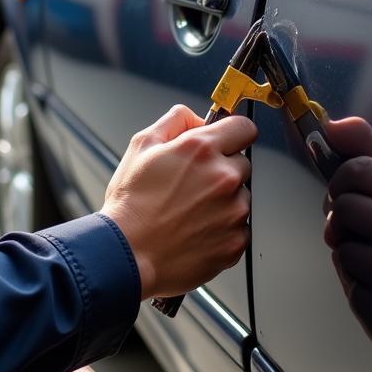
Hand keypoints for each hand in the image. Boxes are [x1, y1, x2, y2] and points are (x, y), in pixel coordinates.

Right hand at [100, 105, 255, 299]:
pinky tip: (196, 229)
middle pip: (243, 163)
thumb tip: (196, 118)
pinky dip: (224, 228)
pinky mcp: (235, 242)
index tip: (226, 140)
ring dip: (224, 200)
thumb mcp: (142, 145)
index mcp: (201, 149)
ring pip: (241, 197)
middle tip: (194, 183)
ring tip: (191, 211)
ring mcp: (233, 212)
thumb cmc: (131, 204)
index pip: (244, 127)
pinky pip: (240, 227)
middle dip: (223, 168)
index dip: (233, 132)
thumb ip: (175, 121)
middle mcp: (223, 178)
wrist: (127, 254)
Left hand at [322, 117, 371, 371]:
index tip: (347, 193)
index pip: (354, 170)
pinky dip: (363, 290)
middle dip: (347, 220)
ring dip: (355, 256)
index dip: (341, 181)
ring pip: (341, 248)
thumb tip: (333, 124)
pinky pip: (349, 286)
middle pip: (342, 207)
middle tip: (370, 233)